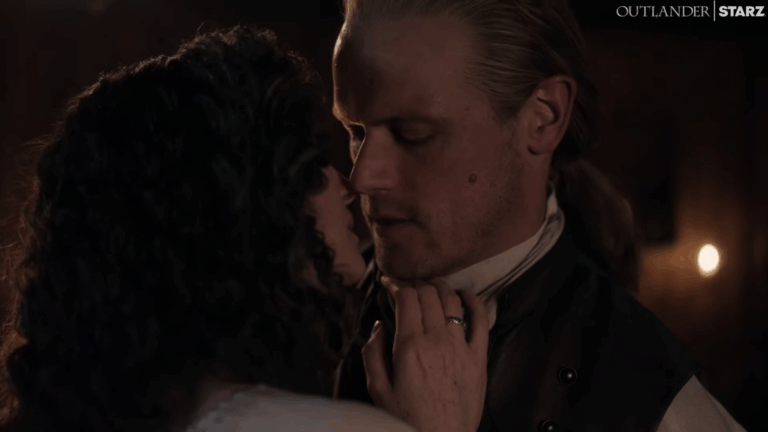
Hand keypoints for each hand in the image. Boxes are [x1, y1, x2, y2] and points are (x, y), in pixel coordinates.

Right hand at [361, 276, 488, 431]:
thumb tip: (379, 325)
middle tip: (407, 286)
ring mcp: (461, 347)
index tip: (389, 283)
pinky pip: (481, 320)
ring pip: (452, 300)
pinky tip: (466, 294)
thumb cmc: (406, 419)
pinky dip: (474, 301)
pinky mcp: (478, 357)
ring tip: (430, 287)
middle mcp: (437, 340)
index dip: (396, 284)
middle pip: (428, 293)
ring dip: (440, 287)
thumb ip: (372, 353)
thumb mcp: (377, 389)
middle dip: (415, 283)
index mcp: (410, 347)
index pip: (406, 298)